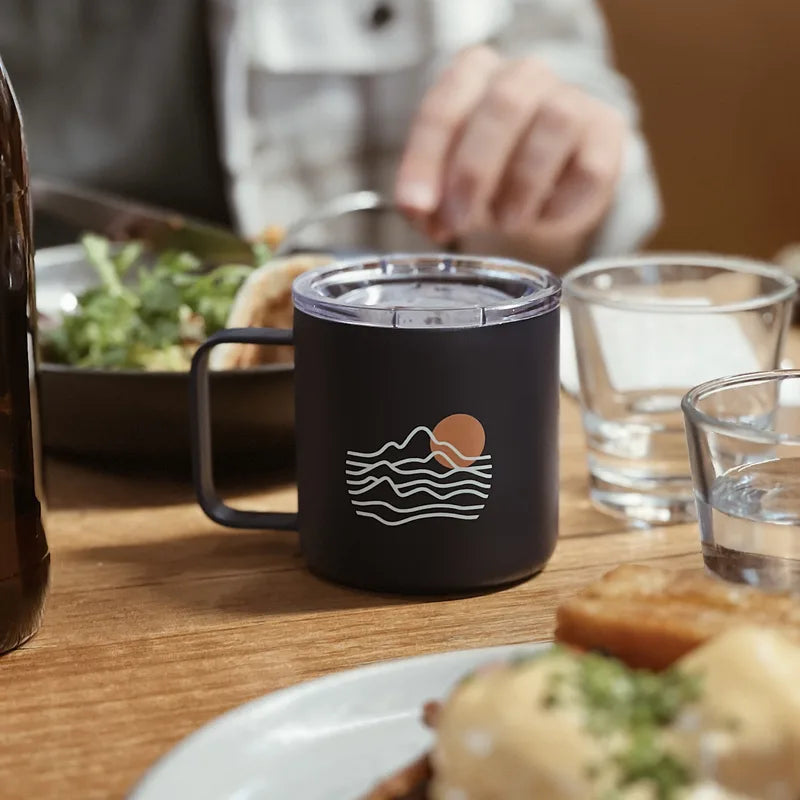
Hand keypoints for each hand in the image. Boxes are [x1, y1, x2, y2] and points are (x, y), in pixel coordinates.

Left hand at [395, 46, 627, 265]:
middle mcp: (523, 76)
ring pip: (555, 124)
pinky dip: (561, 201)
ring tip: (506, 221)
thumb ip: (426, 200)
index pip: (445, 106)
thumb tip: (419, 211)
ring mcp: (571, 99)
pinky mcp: (606, 134)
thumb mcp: (446, 190)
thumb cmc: (488, 181)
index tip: (416, 205)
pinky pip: (589, 166)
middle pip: (503, 106)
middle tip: (459, 219)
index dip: (426, 159)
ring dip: (522, 184)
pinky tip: (543, 216)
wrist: (544, 196)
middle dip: (474, 171)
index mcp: (473, 75)